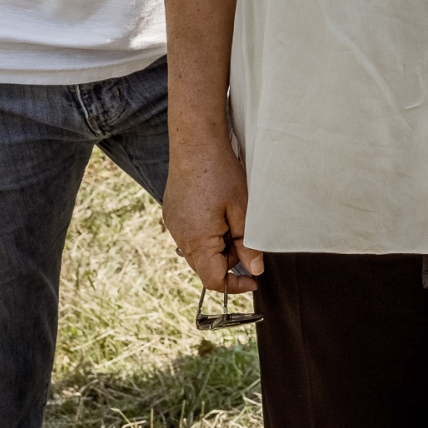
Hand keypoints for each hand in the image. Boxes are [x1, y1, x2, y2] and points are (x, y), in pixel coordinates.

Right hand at [163, 132, 261, 294]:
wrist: (195, 142)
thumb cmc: (220, 172)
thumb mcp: (242, 209)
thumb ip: (247, 243)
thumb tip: (255, 270)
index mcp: (197, 241)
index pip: (213, 280)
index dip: (235, 285)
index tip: (253, 279)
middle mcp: (180, 237)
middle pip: (205, 267)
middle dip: (228, 261)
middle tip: (245, 238)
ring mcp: (173, 225)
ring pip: (198, 251)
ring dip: (217, 245)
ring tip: (231, 218)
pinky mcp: (172, 214)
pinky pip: (190, 235)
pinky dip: (206, 233)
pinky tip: (216, 211)